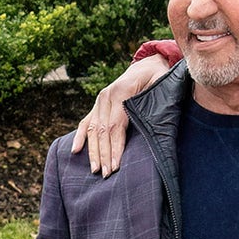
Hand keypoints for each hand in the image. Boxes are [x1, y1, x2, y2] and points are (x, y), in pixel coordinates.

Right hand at [71, 54, 169, 175]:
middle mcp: (106, 96)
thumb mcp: (162, 83)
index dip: (115, 147)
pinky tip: (75, 151)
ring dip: (93, 151)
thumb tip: (153, 121)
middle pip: (102, 130)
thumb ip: (157, 99)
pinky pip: (86, 122)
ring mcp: (100, 101)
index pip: (115, 125)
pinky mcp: (98, 105)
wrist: (149, 64)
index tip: (116, 165)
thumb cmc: (159, 77)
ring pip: (93, 129)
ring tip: (95, 170)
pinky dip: (80, 137)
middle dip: (103, 154)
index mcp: (120, 92)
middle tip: (106, 174)